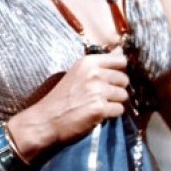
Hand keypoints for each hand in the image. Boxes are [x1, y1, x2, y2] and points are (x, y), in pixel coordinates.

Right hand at [6, 50, 130, 160]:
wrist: (45, 120)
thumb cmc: (61, 98)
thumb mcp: (78, 73)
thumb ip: (100, 63)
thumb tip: (119, 50)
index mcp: (88, 62)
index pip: (121, 60)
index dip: (120, 71)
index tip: (112, 79)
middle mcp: (94, 74)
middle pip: (124, 79)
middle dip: (117, 89)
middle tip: (101, 96)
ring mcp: (98, 91)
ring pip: (124, 95)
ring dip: (114, 103)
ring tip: (98, 105)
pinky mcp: (99, 108)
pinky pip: (119, 110)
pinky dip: (111, 115)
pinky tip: (97, 115)